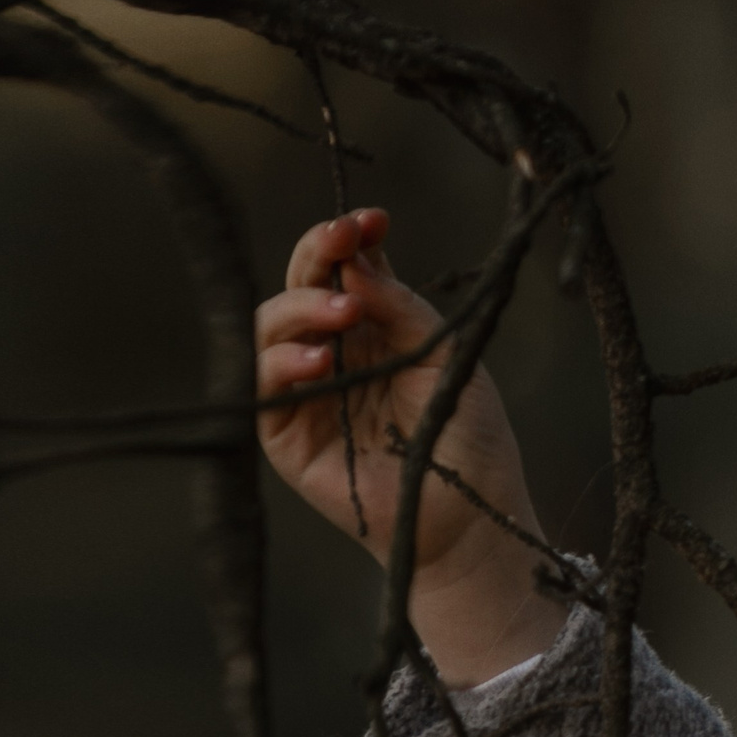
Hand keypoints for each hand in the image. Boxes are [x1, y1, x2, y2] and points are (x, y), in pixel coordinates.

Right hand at [256, 208, 562, 685]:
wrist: (471, 518)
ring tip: (344, 311)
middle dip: (317, 254)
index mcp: (376, 329)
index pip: (347, 268)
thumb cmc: (469, 440)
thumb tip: (358, 257)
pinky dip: (286, 364)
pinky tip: (320, 359)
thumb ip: (403, 309)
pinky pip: (264, 385)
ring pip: (272, 327)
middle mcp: (334, 352)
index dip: (349, 238)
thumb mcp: (447, 359)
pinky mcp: (285, 434)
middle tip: (343, 239)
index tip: (372, 218)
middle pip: (302, 285)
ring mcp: (306, 391)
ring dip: (303, 307)